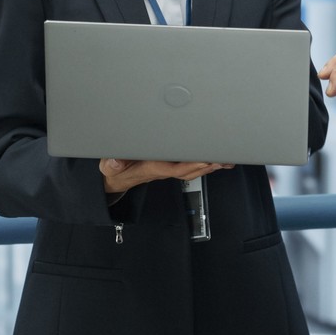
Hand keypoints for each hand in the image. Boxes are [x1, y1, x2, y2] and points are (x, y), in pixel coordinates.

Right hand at [99, 158, 230, 196]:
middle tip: (224, 158)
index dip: (190, 165)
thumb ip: (112, 164)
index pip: (174, 168)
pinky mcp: (170, 164)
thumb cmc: (116, 169)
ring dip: (210, 164)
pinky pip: (191, 164)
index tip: (204, 159)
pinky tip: (217, 159)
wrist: (117, 176)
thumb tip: (115, 163)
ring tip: (226, 159)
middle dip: (207, 164)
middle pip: (189, 170)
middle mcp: (163, 170)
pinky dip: (205, 162)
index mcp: (151, 168)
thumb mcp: (109, 165)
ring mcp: (168, 168)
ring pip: (192, 169)